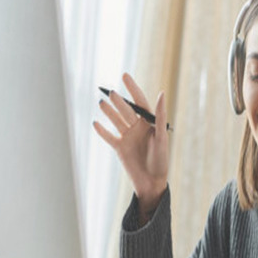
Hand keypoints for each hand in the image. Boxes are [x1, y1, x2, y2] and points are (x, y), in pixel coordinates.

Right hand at [94, 73, 168, 220]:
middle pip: (126, 110)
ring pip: (116, 120)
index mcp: (150, 123)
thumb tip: (161, 93)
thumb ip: (160, 115)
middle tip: (111, 93)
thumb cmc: (161, 160)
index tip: (125, 75)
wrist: (152, 182)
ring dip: (109, 112)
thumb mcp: (162, 137)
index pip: (140, 102)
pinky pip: (108, 137)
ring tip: (101, 102)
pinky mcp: (119, 148)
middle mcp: (138, 128)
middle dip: (119, 101)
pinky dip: (101, 131)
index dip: (133, 88)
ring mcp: (127, 137)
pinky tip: (95, 123)